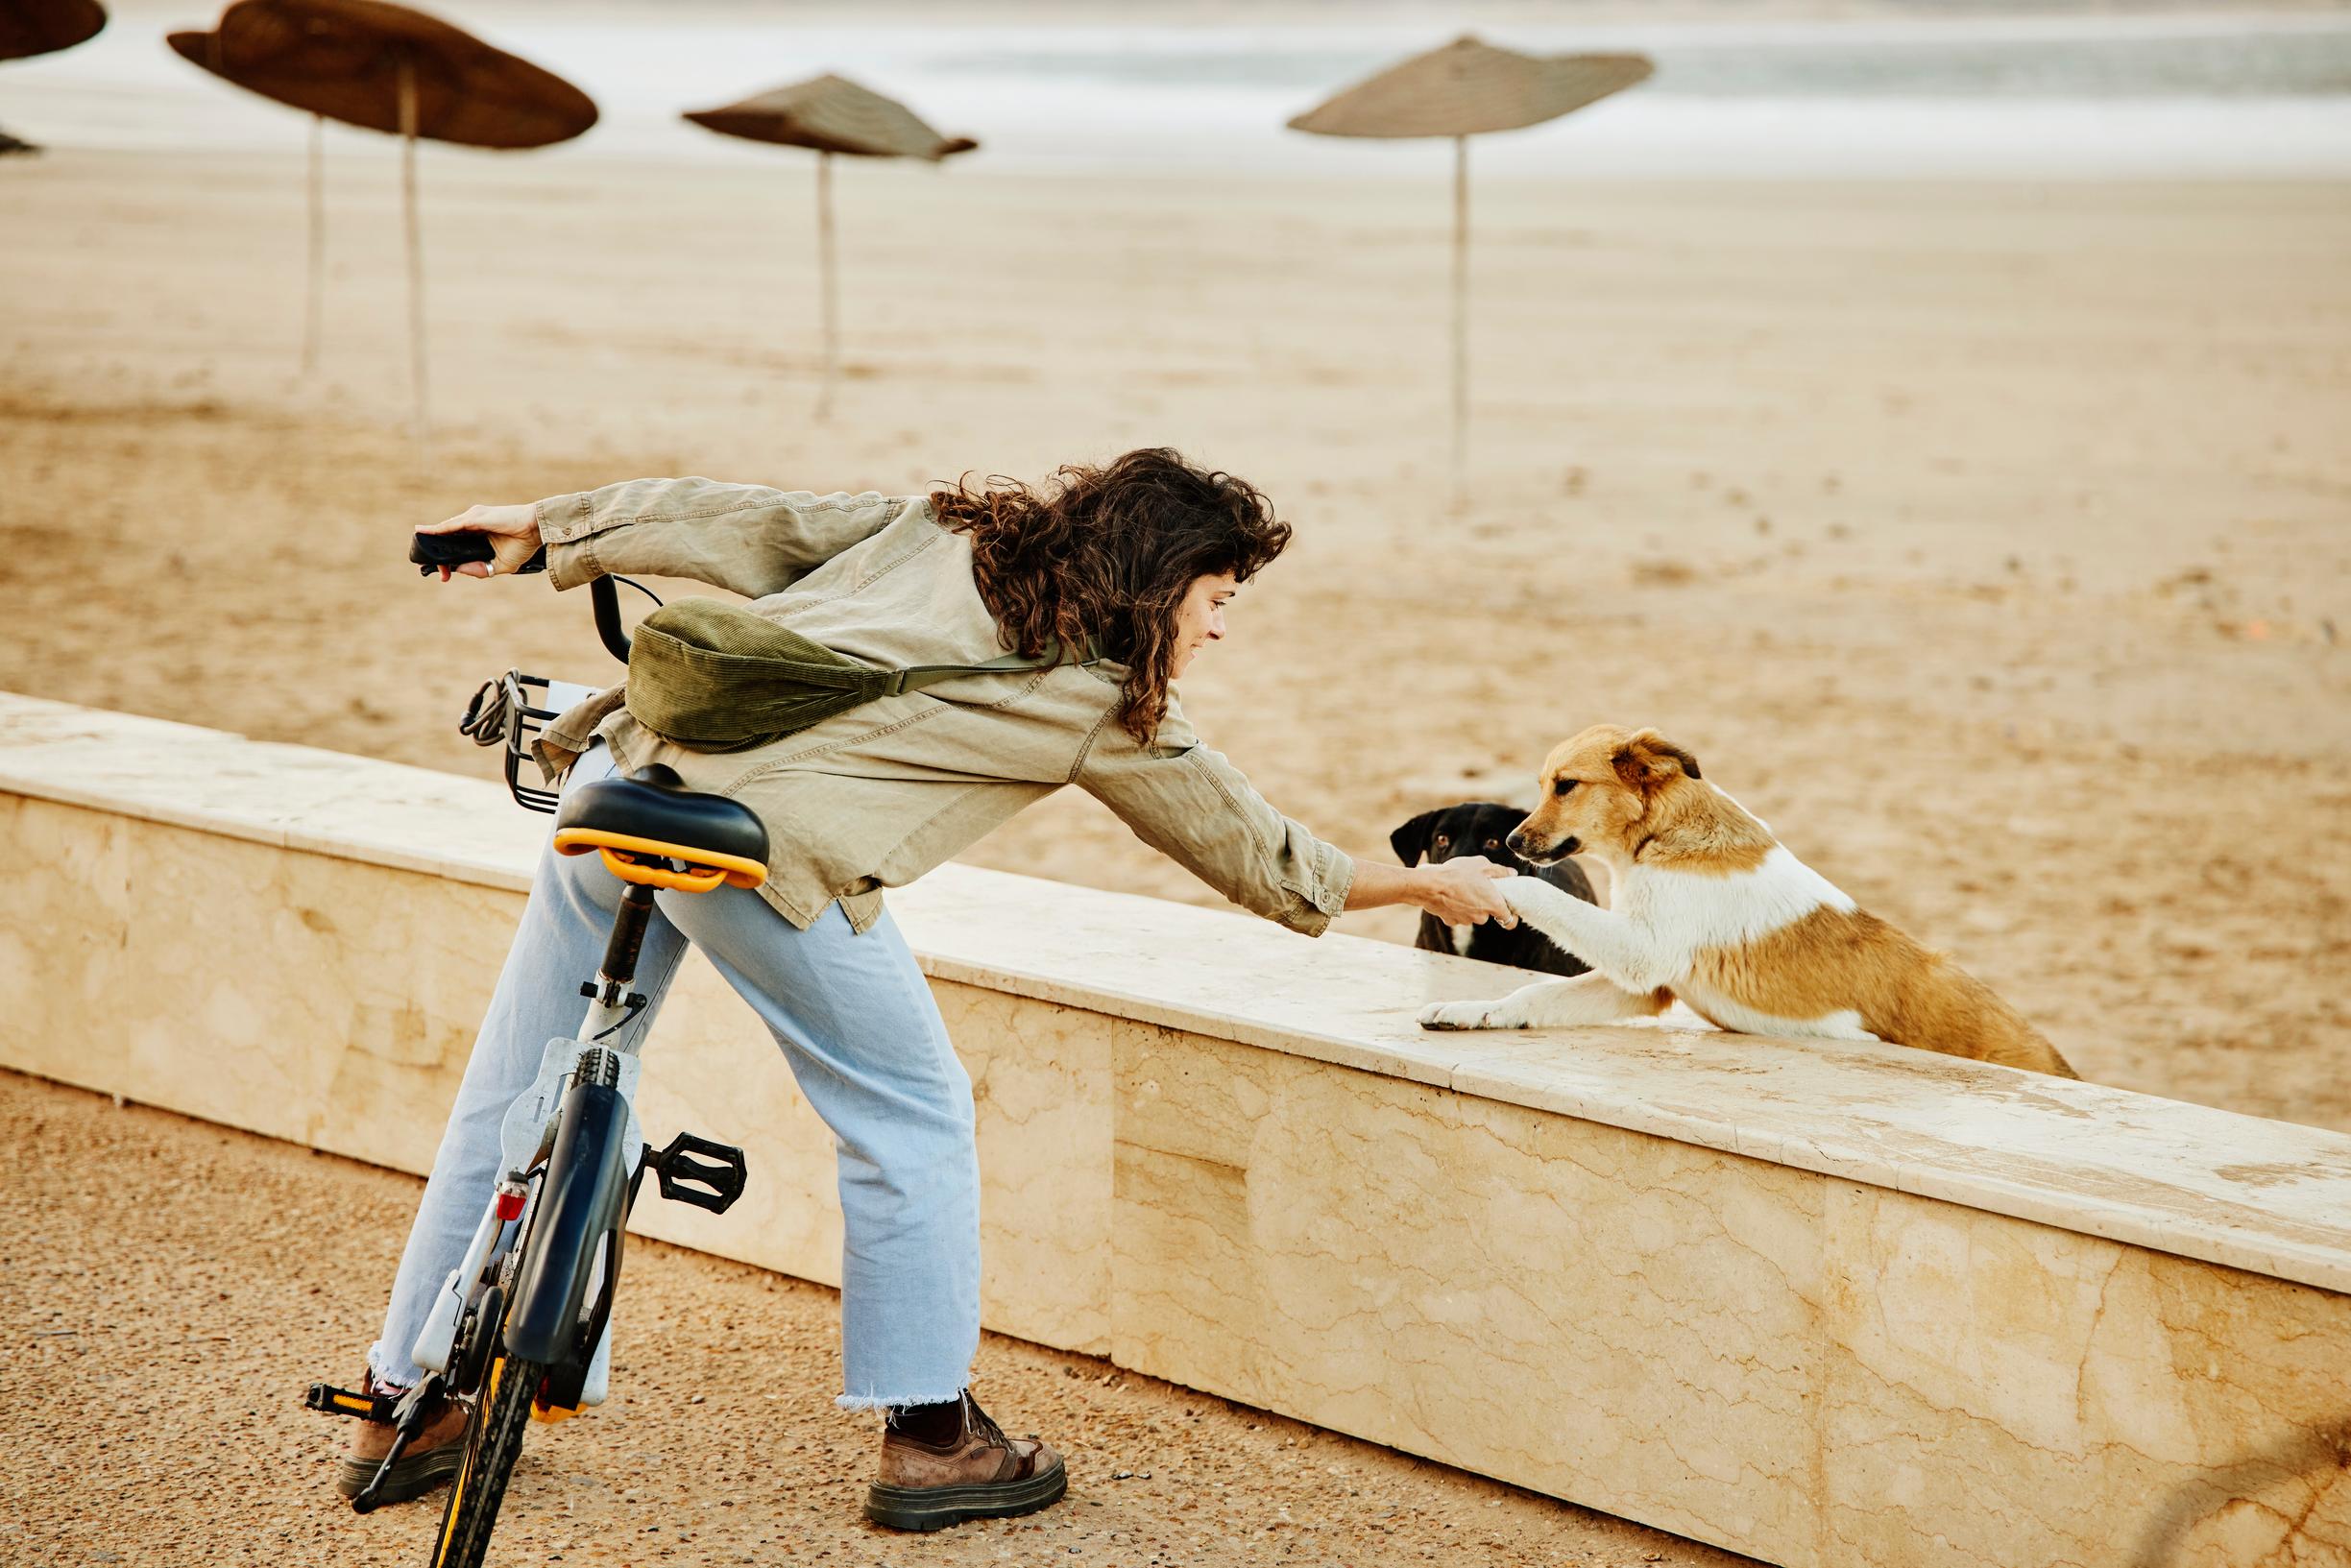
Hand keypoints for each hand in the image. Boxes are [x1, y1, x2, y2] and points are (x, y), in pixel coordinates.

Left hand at [418, 502, 541, 580]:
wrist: (536, 530)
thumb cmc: (523, 544)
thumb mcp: (500, 565)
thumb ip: (480, 569)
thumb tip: (458, 569)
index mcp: (480, 536)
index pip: (457, 547)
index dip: (449, 561)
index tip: (445, 576)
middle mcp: (473, 525)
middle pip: (448, 539)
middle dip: (440, 557)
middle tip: (440, 575)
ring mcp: (472, 519)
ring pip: (446, 531)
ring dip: (435, 544)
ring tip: (426, 558)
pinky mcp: (473, 517)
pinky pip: (449, 525)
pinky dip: (435, 530)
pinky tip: (423, 533)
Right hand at [1414, 856, 1517, 928]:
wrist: (1429, 884)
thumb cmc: (1457, 873)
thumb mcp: (1482, 865)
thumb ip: (1500, 871)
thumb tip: (1512, 874)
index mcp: (1493, 904)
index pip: (1509, 921)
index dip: (1510, 916)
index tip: (1506, 910)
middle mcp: (1481, 916)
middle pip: (1488, 914)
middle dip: (1484, 903)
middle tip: (1477, 887)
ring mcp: (1465, 920)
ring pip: (1472, 914)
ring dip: (1469, 905)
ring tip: (1461, 888)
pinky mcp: (1451, 921)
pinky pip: (1457, 915)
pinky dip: (1455, 908)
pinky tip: (1450, 895)